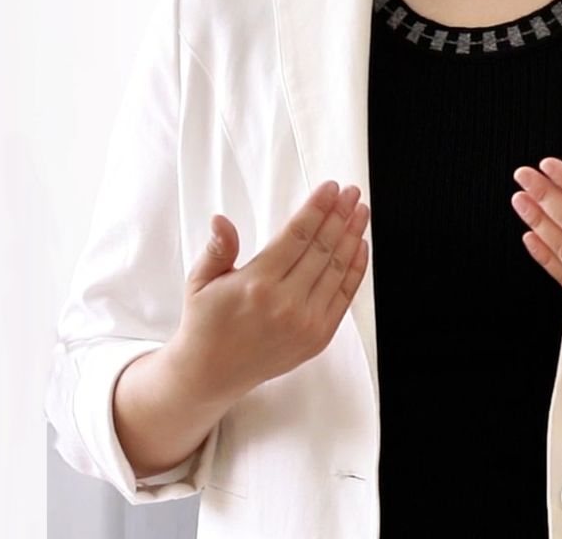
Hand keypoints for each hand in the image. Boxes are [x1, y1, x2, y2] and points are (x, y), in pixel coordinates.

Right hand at [168, 180, 370, 400]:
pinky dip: (356, 269)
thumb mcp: (201, 282)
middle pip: (323, 248)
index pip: (297, 235)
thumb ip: (218, 249)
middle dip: (340, 215)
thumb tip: (221, 220)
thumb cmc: (206, 323)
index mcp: (256, 284)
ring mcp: (306, 323)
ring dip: (353, 236)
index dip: (317, 208)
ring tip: (361, 212)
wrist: (213, 373)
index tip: (330, 188)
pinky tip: (360, 246)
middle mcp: (285, 304)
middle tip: (351, 192)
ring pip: (338, 269)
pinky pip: (344, 296)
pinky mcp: (318, 338)